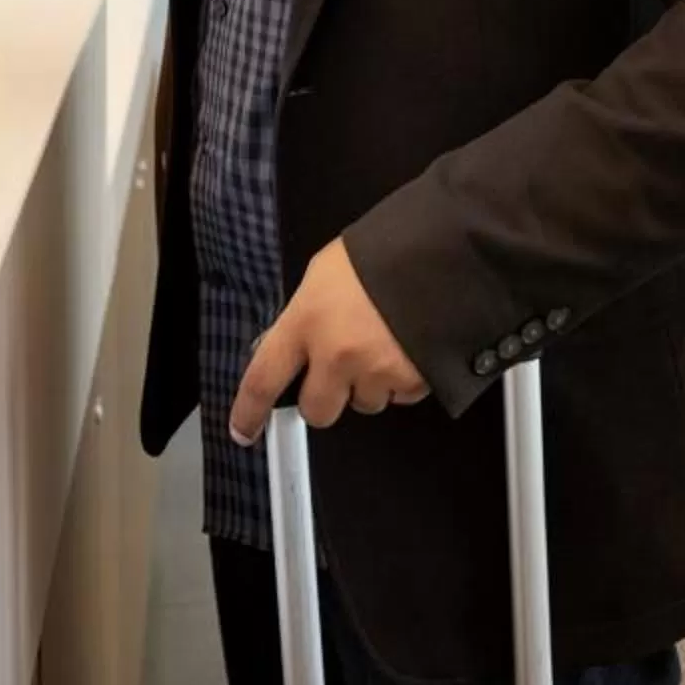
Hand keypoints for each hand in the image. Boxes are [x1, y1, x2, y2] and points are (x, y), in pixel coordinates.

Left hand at [229, 239, 428, 441]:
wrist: (441, 252)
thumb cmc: (376, 254)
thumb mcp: (323, 275)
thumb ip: (301, 316)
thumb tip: (279, 347)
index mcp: (305, 322)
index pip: (264, 378)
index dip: (249, 411)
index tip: (243, 431)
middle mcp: (336, 355)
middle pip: (318, 411)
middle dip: (326, 397)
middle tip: (339, 370)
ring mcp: (376, 372)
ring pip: (363, 404)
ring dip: (369, 385)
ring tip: (384, 344)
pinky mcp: (412, 381)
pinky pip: (400, 397)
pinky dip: (401, 380)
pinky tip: (408, 347)